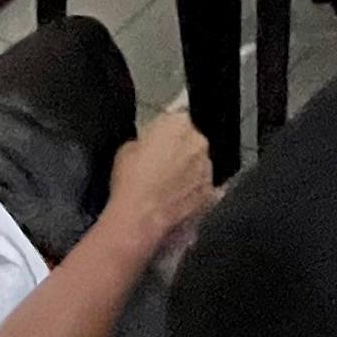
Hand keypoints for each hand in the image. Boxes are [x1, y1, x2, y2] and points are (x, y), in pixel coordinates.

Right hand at [107, 110, 214, 247]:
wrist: (140, 218)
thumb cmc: (130, 182)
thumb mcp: (126, 149)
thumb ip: (144, 141)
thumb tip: (149, 146)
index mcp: (178, 124)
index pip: (175, 118)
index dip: (163, 132)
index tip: (156, 142)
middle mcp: (198, 142)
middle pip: (191, 141)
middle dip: (178, 150)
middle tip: (159, 166)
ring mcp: (208, 169)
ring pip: (199, 164)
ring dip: (187, 171)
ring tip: (166, 187)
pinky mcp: (211, 193)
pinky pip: (203, 187)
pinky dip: (193, 192)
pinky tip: (177, 200)